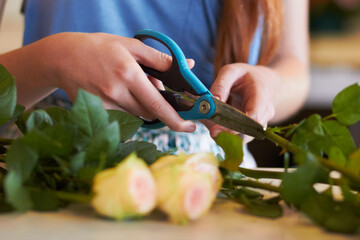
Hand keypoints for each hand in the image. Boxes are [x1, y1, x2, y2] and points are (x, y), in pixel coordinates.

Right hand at [40, 32, 195, 131]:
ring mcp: (104, 105)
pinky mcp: (96, 112)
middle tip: (152, 89)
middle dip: (159, 107)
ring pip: (136, 116)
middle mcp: (116, 93)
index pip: (158, 105)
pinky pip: (122, 118)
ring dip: (142, 107)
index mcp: (128, 74)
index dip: (176, 120)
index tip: (190, 128)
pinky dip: (128, 109)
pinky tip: (118, 93)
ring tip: (130, 86)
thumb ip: (160, 59)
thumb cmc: (100, 48)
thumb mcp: (131, 46)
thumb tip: (188, 66)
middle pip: (150, 113)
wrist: (63, 57)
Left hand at [204, 63, 278, 142]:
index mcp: (262, 95)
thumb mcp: (231, 71)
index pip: (254, 116)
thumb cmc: (245, 76)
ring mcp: (259, 124)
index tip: (216, 128)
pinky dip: (224, 134)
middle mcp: (265, 112)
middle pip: (248, 131)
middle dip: (227, 133)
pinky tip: (213, 125)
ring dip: (223, 135)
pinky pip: (238, 137)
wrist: (262, 82)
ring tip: (209, 123)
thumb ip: (221, 84)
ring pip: (242, 138)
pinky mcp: (251, 130)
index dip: (236, 126)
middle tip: (210, 129)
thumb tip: (211, 102)